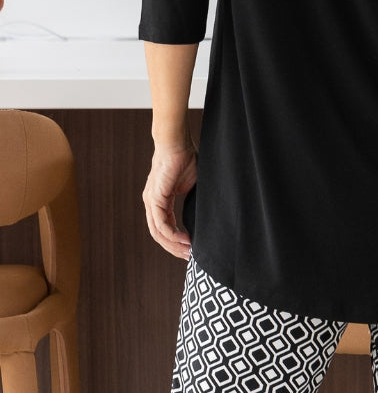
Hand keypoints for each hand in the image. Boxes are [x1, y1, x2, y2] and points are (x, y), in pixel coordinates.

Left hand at [142, 140, 196, 258]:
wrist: (177, 143)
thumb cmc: (185, 158)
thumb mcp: (192, 183)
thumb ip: (193, 198)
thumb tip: (204, 212)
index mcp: (160, 200)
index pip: (165, 226)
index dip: (177, 239)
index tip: (191, 247)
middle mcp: (152, 203)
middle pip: (159, 235)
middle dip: (174, 248)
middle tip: (189, 257)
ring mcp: (151, 202)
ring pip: (158, 233)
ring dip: (173, 245)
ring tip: (188, 252)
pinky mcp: (155, 199)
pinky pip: (161, 224)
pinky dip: (172, 235)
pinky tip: (184, 240)